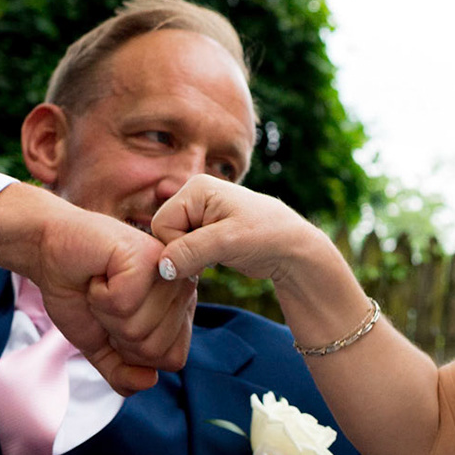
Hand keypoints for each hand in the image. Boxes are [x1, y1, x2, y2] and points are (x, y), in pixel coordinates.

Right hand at [0, 183, 194, 394]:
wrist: (49, 253)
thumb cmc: (78, 294)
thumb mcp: (101, 347)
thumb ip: (123, 373)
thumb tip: (149, 382)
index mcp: (180, 310)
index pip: (172, 360)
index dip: (133, 352)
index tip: (116, 320)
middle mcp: (183, 289)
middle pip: (154, 349)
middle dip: (115, 333)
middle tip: (105, 301)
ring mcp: (168, 270)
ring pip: (138, 329)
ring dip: (105, 313)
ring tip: (102, 286)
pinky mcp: (146, 255)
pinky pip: (122, 304)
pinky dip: (98, 295)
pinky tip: (99, 273)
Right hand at [151, 174, 330, 288]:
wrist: (292, 248)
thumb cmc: (266, 236)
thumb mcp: (227, 242)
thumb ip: (190, 251)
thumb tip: (162, 267)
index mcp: (196, 188)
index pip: (162, 223)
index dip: (177, 246)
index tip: (206, 256)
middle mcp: (194, 196)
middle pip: (164, 233)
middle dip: (183, 252)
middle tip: (212, 259)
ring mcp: (199, 213)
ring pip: (174, 244)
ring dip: (190, 258)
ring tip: (217, 258)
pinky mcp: (205, 230)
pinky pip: (184, 249)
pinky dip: (195, 261)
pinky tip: (216, 262)